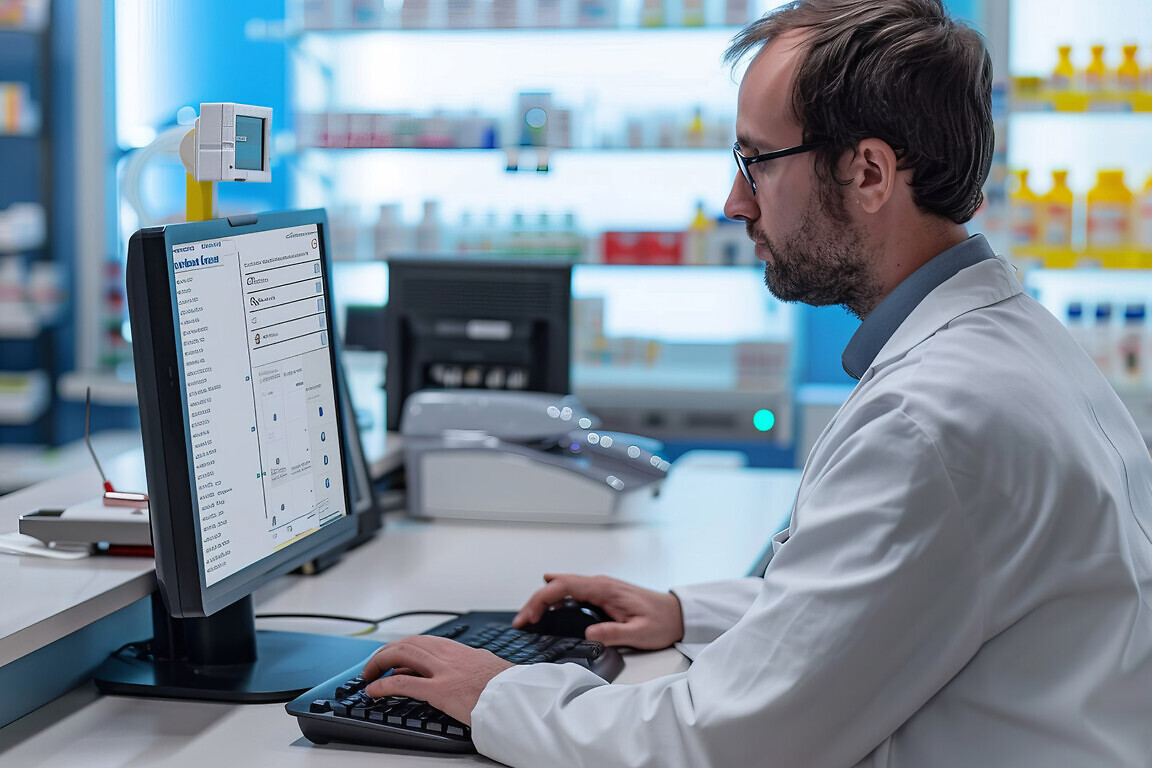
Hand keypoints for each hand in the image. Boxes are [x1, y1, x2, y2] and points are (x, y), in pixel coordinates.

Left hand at [361, 635, 513, 724]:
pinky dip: (382, 685)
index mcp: (463, 652)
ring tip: (368, 674)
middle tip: (375, 664)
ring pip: (402, 654)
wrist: (520, 698)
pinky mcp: (439, 691)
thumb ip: (478, 666)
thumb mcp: (493, 669)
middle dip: (387, 651)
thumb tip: (476, 669)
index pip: (427, 642)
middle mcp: (451, 656)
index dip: (406, 648)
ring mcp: (444, 671)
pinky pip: (402, 683)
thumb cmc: (511, 688)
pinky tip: (372, 691)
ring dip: (379, 662)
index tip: (396, 656)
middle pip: (410, 642)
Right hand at [513, 573, 684, 649]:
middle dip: (535, 601)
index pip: (563, 586)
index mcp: (605, 588)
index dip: (541, 599)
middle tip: (521, 622)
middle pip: (557, 585)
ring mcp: (598, 589)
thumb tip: (589, 634)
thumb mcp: (641, 633)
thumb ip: (614, 633)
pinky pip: (571, 595)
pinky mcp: (600, 597)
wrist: (677, 614)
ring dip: (542, 602)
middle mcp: (599, 585)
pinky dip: (554, 603)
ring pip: (562, 589)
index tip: (529, 616)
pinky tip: (546, 616)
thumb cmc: (662, 620)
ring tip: (528, 621)